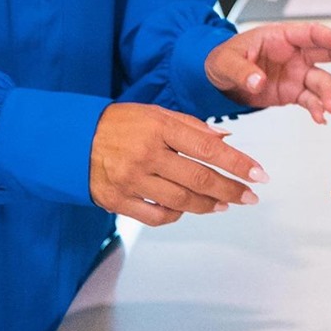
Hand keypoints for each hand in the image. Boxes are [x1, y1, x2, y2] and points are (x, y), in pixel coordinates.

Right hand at [88, 102, 264, 226]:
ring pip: (181, 200)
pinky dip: (176, 215)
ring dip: (208, 205)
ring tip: (224, 203)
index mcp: (159, 127)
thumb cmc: (120, 124)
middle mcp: (146, 154)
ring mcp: (131, 179)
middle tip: (250, 197)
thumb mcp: (155, 114)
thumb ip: (191, 127)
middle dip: (230, 190)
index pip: (208, 148)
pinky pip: (156, 216)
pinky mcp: (116, 200)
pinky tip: (187, 208)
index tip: (259, 175)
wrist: (72, 139)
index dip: (237, 163)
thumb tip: (226, 141)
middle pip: (199, 178)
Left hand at [206, 22, 330, 122]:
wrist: (216, 81)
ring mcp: (295, 74)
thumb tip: (258, 80)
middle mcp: (293, 54)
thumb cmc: (221, 60)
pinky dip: (317, 109)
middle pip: (327, 52)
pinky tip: (321, 118)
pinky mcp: (292, 92)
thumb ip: (242, 71)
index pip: (312, 34)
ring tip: (330, 108)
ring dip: (329, 94)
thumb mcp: (226, 62)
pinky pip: (310, 100)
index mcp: (280, 37)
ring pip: (321, 81)